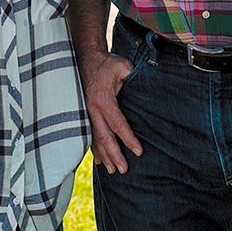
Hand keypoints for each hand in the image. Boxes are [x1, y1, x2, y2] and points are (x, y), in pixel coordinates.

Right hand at [80, 49, 142, 174]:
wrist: (87, 59)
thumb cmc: (108, 64)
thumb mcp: (123, 66)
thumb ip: (132, 76)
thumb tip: (147, 86)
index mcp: (103, 99)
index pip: (117, 124)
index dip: (128, 139)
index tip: (138, 152)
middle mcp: (92, 109)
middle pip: (104, 136)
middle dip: (114, 154)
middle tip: (124, 170)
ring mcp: (86, 113)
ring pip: (95, 139)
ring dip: (104, 155)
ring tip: (113, 171)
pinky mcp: (84, 114)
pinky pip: (89, 134)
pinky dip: (94, 148)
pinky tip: (100, 160)